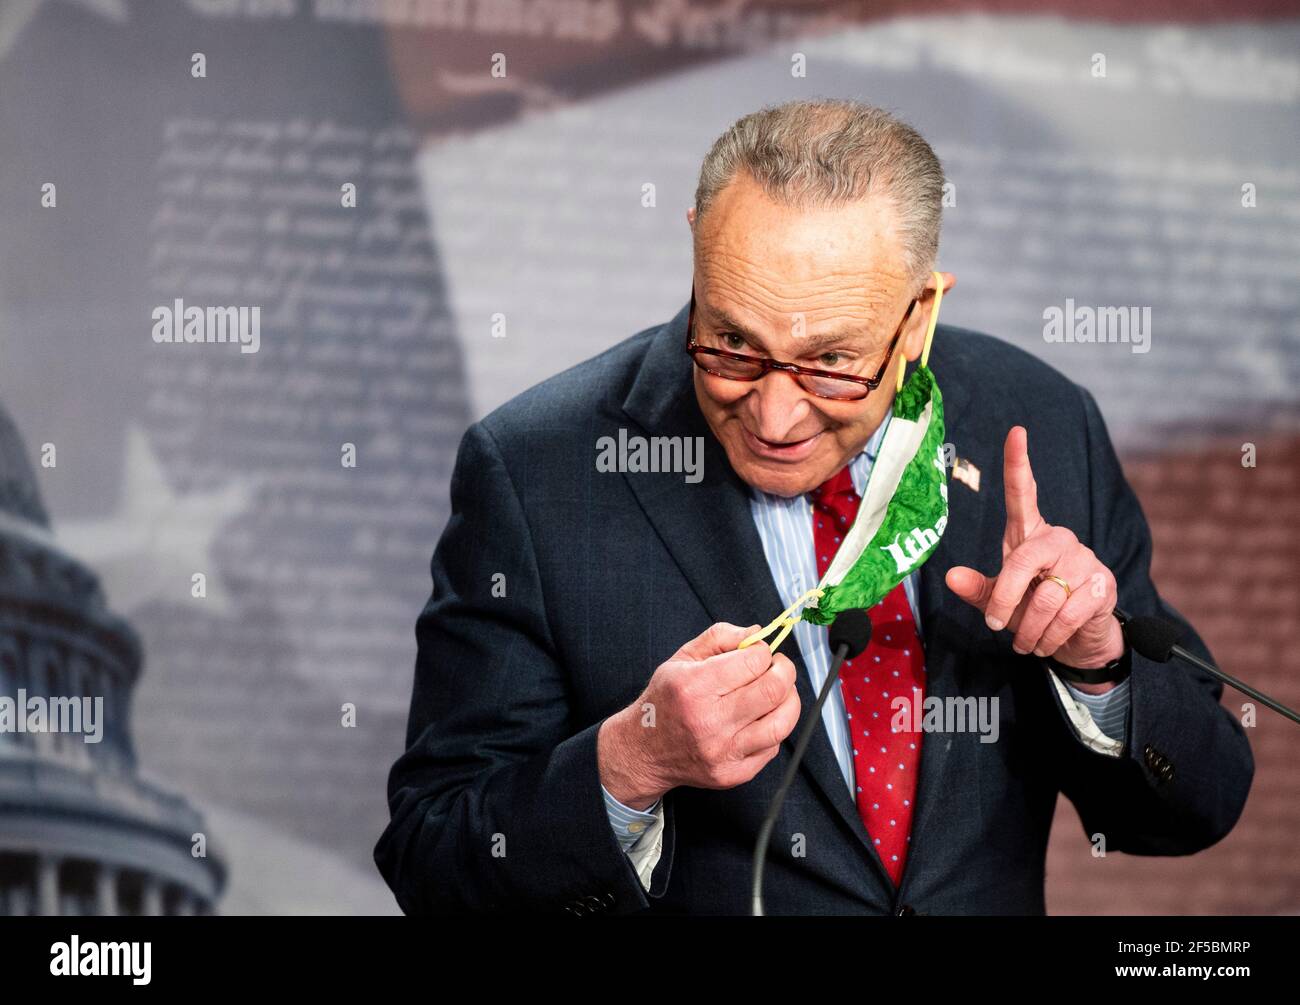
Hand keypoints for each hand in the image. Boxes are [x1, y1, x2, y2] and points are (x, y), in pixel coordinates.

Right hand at [597, 622, 800, 809]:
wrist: (644, 751)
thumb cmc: (664, 702)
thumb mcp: (681, 659)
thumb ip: (720, 637)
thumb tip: (756, 633)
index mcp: (694, 687)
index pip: (753, 662)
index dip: (764, 651)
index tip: (759, 652)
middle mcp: (709, 721)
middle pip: (772, 691)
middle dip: (784, 671)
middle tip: (778, 667)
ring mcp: (723, 752)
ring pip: (781, 723)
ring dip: (789, 701)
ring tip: (779, 692)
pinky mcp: (732, 774)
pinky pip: (772, 749)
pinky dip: (774, 729)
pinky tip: (761, 719)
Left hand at [944, 426, 1125, 685]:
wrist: (1078, 641)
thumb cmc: (1032, 612)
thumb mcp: (1000, 601)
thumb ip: (978, 589)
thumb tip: (951, 577)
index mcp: (1030, 536)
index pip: (1024, 494)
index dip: (1018, 464)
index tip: (1016, 432)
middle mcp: (1059, 540)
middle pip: (1023, 560)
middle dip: (1005, 598)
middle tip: (993, 625)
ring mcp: (1084, 561)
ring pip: (1045, 597)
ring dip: (1028, 628)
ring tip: (1026, 641)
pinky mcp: (1102, 586)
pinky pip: (1068, 614)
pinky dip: (1050, 636)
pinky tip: (1048, 642)